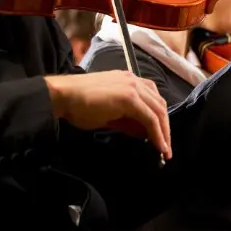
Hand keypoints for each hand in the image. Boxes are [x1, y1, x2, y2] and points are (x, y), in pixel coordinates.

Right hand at [45, 71, 171, 159]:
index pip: (153, 99)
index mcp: (129, 81)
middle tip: (166, 147)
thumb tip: (143, 133)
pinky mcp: (129, 97)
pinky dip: (157, 133)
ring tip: (164, 149)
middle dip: (165, 127)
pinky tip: (159, 146)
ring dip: (164, 132)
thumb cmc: (80, 105)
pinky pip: (150, 118)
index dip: (160, 119)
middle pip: (159, 104)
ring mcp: (133, 87)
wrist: (64, 96)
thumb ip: (128, 122)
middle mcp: (134, 80)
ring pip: (158, 111)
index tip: (162, 136)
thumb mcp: (109, 115)